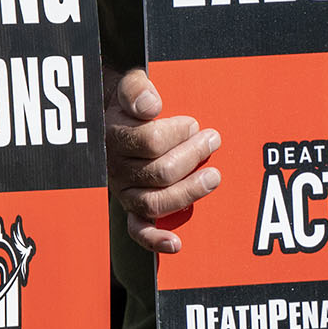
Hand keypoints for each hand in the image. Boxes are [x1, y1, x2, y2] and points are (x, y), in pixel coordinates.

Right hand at [107, 66, 220, 254]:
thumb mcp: (129, 85)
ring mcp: (124, 192)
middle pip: (160, 172)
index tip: (193, 123)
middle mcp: (117, 169)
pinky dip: (156, 240)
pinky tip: (176, 243)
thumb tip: (150, 105)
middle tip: (212, 141)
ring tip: (213, 176)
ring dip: (189, 191)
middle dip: (193, 156)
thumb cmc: (130, 102)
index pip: (150, 141)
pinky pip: (138, 230)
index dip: (178, 133)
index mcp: (115, 137)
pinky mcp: (132, 209)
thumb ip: (137, 89)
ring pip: (156, 201)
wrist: (113, 119)